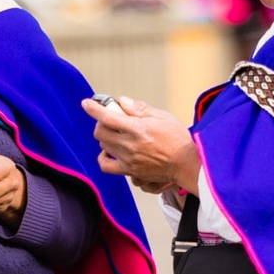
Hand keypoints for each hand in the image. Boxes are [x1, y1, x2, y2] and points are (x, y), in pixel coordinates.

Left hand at [81, 96, 200, 194]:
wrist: (187, 164)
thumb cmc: (177, 139)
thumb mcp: (162, 117)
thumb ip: (140, 109)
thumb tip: (121, 102)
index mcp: (138, 129)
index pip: (108, 117)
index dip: (94, 109)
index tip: (86, 103)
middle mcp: (130, 145)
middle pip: (101, 131)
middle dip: (102, 121)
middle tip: (111, 118)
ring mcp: (128, 160)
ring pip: (103, 145)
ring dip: (105, 136)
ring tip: (116, 133)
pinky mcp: (130, 172)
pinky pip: (106, 165)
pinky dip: (103, 157)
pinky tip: (110, 151)